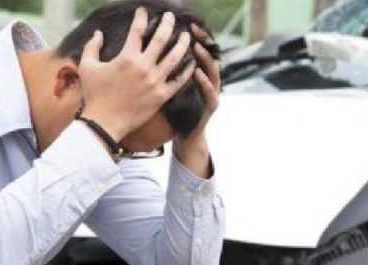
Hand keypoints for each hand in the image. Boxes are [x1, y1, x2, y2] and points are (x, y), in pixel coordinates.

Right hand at [79, 8, 197, 140]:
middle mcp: (143, 67)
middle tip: (170, 16)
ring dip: (182, 44)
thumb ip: (92, 47)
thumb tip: (98, 33)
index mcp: (126, 57)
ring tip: (186, 36)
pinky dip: (187, 71)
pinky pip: (179, 81)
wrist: (105, 122)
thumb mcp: (87, 67)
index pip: (137, 30)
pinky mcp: (162, 96)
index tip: (144, 11)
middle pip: (161, 39)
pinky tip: (192, 63)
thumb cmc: (94, 95)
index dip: (141, 17)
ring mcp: (155, 81)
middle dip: (167, 24)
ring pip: (174, 58)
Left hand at [174, 23, 220, 176]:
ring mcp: (211, 94)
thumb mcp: (173, 86)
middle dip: (203, 43)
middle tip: (193, 32)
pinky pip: (210, 92)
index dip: (196, 38)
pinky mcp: (210, 107)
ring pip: (213, 73)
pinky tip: (197, 72)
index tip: (187, 25)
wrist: (187, 135)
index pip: (200, 52)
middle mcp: (208, 82)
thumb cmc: (177, 110)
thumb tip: (154, 51)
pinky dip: (204, 82)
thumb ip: (171, 69)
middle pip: (209, 58)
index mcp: (199, 76)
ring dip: (204, 59)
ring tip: (196, 48)